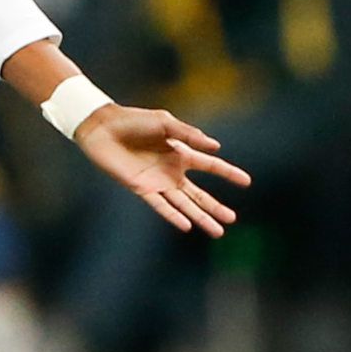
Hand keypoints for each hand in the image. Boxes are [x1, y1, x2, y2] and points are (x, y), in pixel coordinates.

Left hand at [74, 105, 252, 236]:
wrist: (102, 126)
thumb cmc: (132, 120)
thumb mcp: (164, 122)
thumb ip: (189, 134)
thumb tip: (216, 146)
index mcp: (180, 152)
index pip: (210, 165)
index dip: (228, 173)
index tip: (247, 182)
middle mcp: (171, 171)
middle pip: (198, 194)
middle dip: (215, 207)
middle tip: (232, 220)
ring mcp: (157, 181)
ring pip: (183, 204)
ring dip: (200, 217)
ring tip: (218, 231)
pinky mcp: (141, 187)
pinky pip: (160, 205)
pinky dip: (173, 215)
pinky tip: (186, 225)